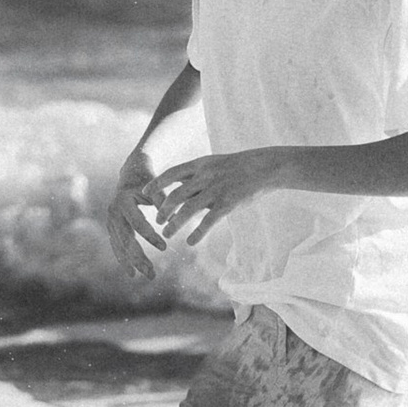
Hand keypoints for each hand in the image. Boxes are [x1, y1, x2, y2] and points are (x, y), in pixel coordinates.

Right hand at [107, 161, 169, 277]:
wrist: (131, 174)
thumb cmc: (147, 180)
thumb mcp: (155, 186)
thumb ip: (163, 201)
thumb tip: (173, 219)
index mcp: (123, 201)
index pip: (137, 223)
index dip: (150, 236)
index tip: (165, 247)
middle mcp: (113, 212)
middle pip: (126, 239)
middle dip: (139, 258)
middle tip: (152, 273)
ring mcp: (110, 221)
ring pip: (120, 246)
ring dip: (133, 262)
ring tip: (149, 275)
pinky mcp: (111, 227)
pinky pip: (116, 246)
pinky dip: (123, 260)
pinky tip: (132, 273)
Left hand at [147, 147, 277, 246]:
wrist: (263, 167)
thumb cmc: (237, 167)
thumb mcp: (214, 164)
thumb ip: (196, 177)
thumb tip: (177, 190)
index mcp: (200, 165)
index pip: (171, 173)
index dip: (156, 183)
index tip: (144, 193)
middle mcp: (205, 177)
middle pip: (176, 195)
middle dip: (163, 210)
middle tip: (157, 222)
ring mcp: (216, 190)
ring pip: (188, 210)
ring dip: (175, 224)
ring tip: (167, 235)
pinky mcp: (227, 203)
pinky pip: (208, 221)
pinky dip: (197, 233)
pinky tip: (190, 242)